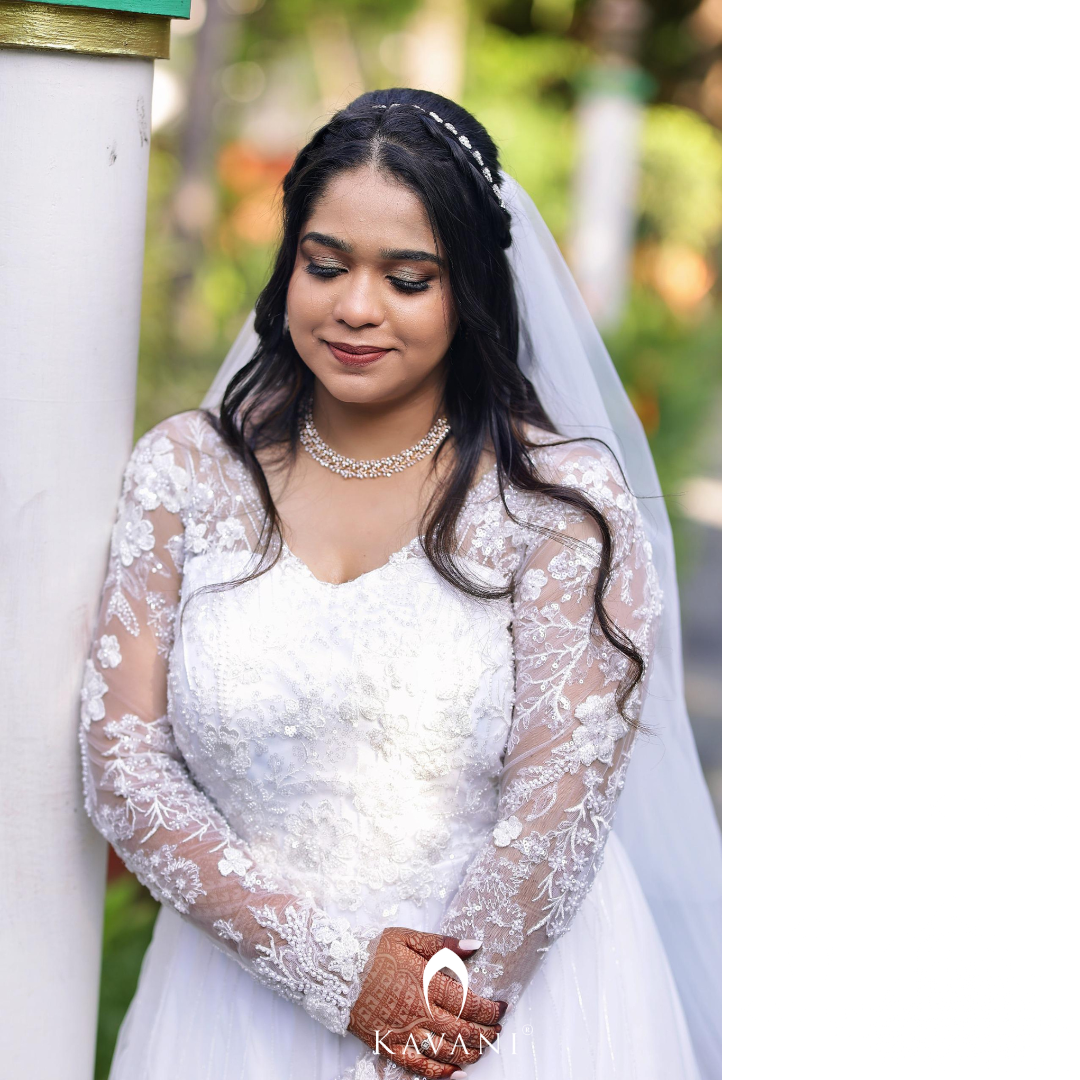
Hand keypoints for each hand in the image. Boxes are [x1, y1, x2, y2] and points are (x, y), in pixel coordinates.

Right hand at [347, 927, 506, 1078]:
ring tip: (483, 1050)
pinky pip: (416, 1066)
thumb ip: (443, 944)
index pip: (468, 1003)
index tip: (502, 1008)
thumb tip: (475, 945)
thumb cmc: (373, 951)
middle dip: (485, 1034)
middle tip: (498, 1031)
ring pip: (444, 1052)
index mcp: (426, 984)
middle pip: (461, 1031)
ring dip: (469, 1054)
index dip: (490, 1009)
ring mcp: (402, 1032)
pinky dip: (439, 1073)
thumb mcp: (408, 937)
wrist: (335, 970)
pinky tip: (454, 1073)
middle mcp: (418, 1012)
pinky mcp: (387, 1045)